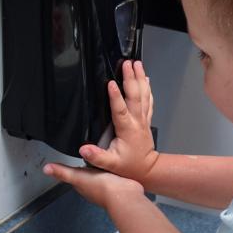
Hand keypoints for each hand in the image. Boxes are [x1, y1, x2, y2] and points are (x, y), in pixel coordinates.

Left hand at [43, 162, 144, 209]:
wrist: (124, 194)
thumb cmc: (102, 188)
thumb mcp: (78, 176)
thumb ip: (63, 172)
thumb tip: (46, 169)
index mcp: (82, 186)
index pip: (75, 174)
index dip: (75, 166)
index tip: (76, 157)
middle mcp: (94, 187)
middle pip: (89, 173)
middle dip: (89, 164)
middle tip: (90, 154)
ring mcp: (108, 185)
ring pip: (102, 173)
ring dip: (102, 166)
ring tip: (102, 155)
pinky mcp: (120, 182)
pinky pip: (114, 172)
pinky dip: (113, 167)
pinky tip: (115, 162)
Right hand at [79, 60, 158, 183]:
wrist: (147, 170)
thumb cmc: (128, 166)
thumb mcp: (109, 164)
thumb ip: (96, 156)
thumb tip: (84, 149)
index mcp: (126, 129)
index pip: (120, 109)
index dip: (115, 96)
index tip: (110, 83)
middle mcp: (137, 121)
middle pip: (135, 96)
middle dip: (130, 78)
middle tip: (127, 64)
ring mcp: (143, 119)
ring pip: (143, 94)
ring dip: (140, 78)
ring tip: (137, 63)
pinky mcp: (145, 119)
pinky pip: (148, 100)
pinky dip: (147, 88)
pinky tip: (146, 78)